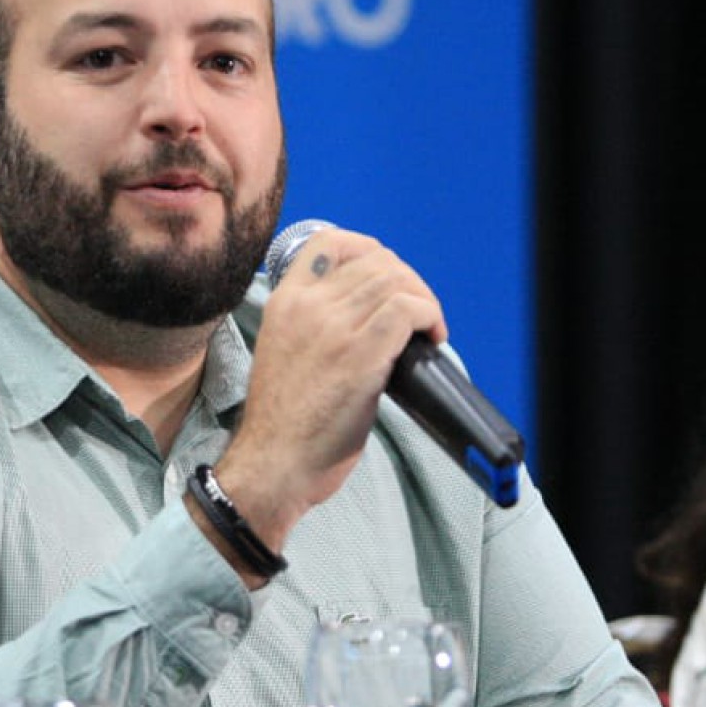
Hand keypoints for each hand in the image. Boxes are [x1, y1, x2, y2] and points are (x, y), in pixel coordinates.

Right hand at [215, 229, 444, 539]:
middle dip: (407, 280)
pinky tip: (432, 338)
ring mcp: (333, 327)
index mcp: (284, 302)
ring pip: (395, 281)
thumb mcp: (285, 352)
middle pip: (374, 260)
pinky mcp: (361, 353)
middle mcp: (307, 305)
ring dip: (423, 299)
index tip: (386, 273)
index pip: (328, 242)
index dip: (367, 249)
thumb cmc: (283, 424)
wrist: (273, 464)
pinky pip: (408, 309)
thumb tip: (368, 316)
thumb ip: (315, 326)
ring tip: (428, 327)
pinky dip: (429, 316)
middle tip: (418, 312)